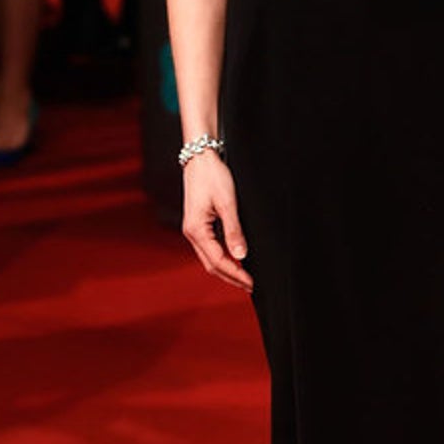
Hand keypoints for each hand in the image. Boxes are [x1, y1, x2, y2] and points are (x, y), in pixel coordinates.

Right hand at [181, 151, 252, 292]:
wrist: (200, 157)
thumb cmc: (213, 176)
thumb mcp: (227, 203)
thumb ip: (234, 231)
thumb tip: (241, 256)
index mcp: (196, 230)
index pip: (218, 261)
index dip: (236, 274)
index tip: (252, 282)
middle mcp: (192, 233)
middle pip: (211, 265)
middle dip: (231, 277)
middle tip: (251, 286)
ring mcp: (193, 229)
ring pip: (209, 258)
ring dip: (227, 270)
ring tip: (245, 278)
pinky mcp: (198, 224)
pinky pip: (209, 248)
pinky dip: (222, 258)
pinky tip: (234, 260)